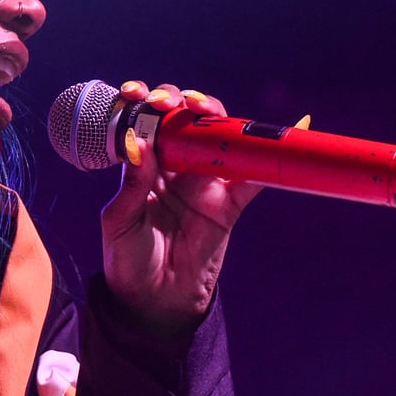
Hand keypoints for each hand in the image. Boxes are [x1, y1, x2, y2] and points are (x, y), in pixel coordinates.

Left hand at [100, 81, 261, 335]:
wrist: (156, 301)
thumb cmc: (128, 260)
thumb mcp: (119, 221)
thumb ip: (131, 184)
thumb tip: (137, 142)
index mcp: (144, 166)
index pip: (147, 123)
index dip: (145, 103)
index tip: (138, 94)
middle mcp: (176, 166)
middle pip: (186, 120)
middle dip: (181, 101)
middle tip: (174, 102)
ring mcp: (205, 181)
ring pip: (219, 137)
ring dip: (217, 117)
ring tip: (205, 110)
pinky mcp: (230, 202)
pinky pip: (253, 175)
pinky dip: (268, 157)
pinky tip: (277, 137)